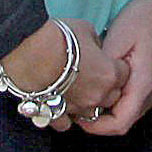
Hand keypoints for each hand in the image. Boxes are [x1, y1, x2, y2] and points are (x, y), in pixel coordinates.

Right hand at [0, 15, 116, 128]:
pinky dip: (64, 115)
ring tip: (75, 90)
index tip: (108, 60)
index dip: (117, 66)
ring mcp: (77, 108)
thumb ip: (95, 42)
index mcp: (109, 75)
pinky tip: (58, 103)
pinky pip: (66, 122)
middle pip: (112, 97)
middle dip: (107, 87)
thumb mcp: (85, 29)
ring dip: (88, 103)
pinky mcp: (57, 115)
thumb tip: (93, 48)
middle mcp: (97, 96)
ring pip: (91, 112)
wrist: (26, 53)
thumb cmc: (57, 38)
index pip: (125, 74)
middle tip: (93, 74)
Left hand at [80, 0, 151, 134]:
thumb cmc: (143, 19)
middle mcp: (151, 93)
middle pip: (122, 122)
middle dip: (97, 121)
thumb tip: (86, 89)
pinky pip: (130, 102)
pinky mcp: (150, 83)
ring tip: (84, 95)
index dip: (96, 127)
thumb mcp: (117, 39)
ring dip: (105, 111)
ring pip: (126, 113)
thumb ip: (102, 68)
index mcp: (144, 85)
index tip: (76, 115)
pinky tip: (99, 86)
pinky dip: (113, 101)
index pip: (120, 124)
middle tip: (75, 105)